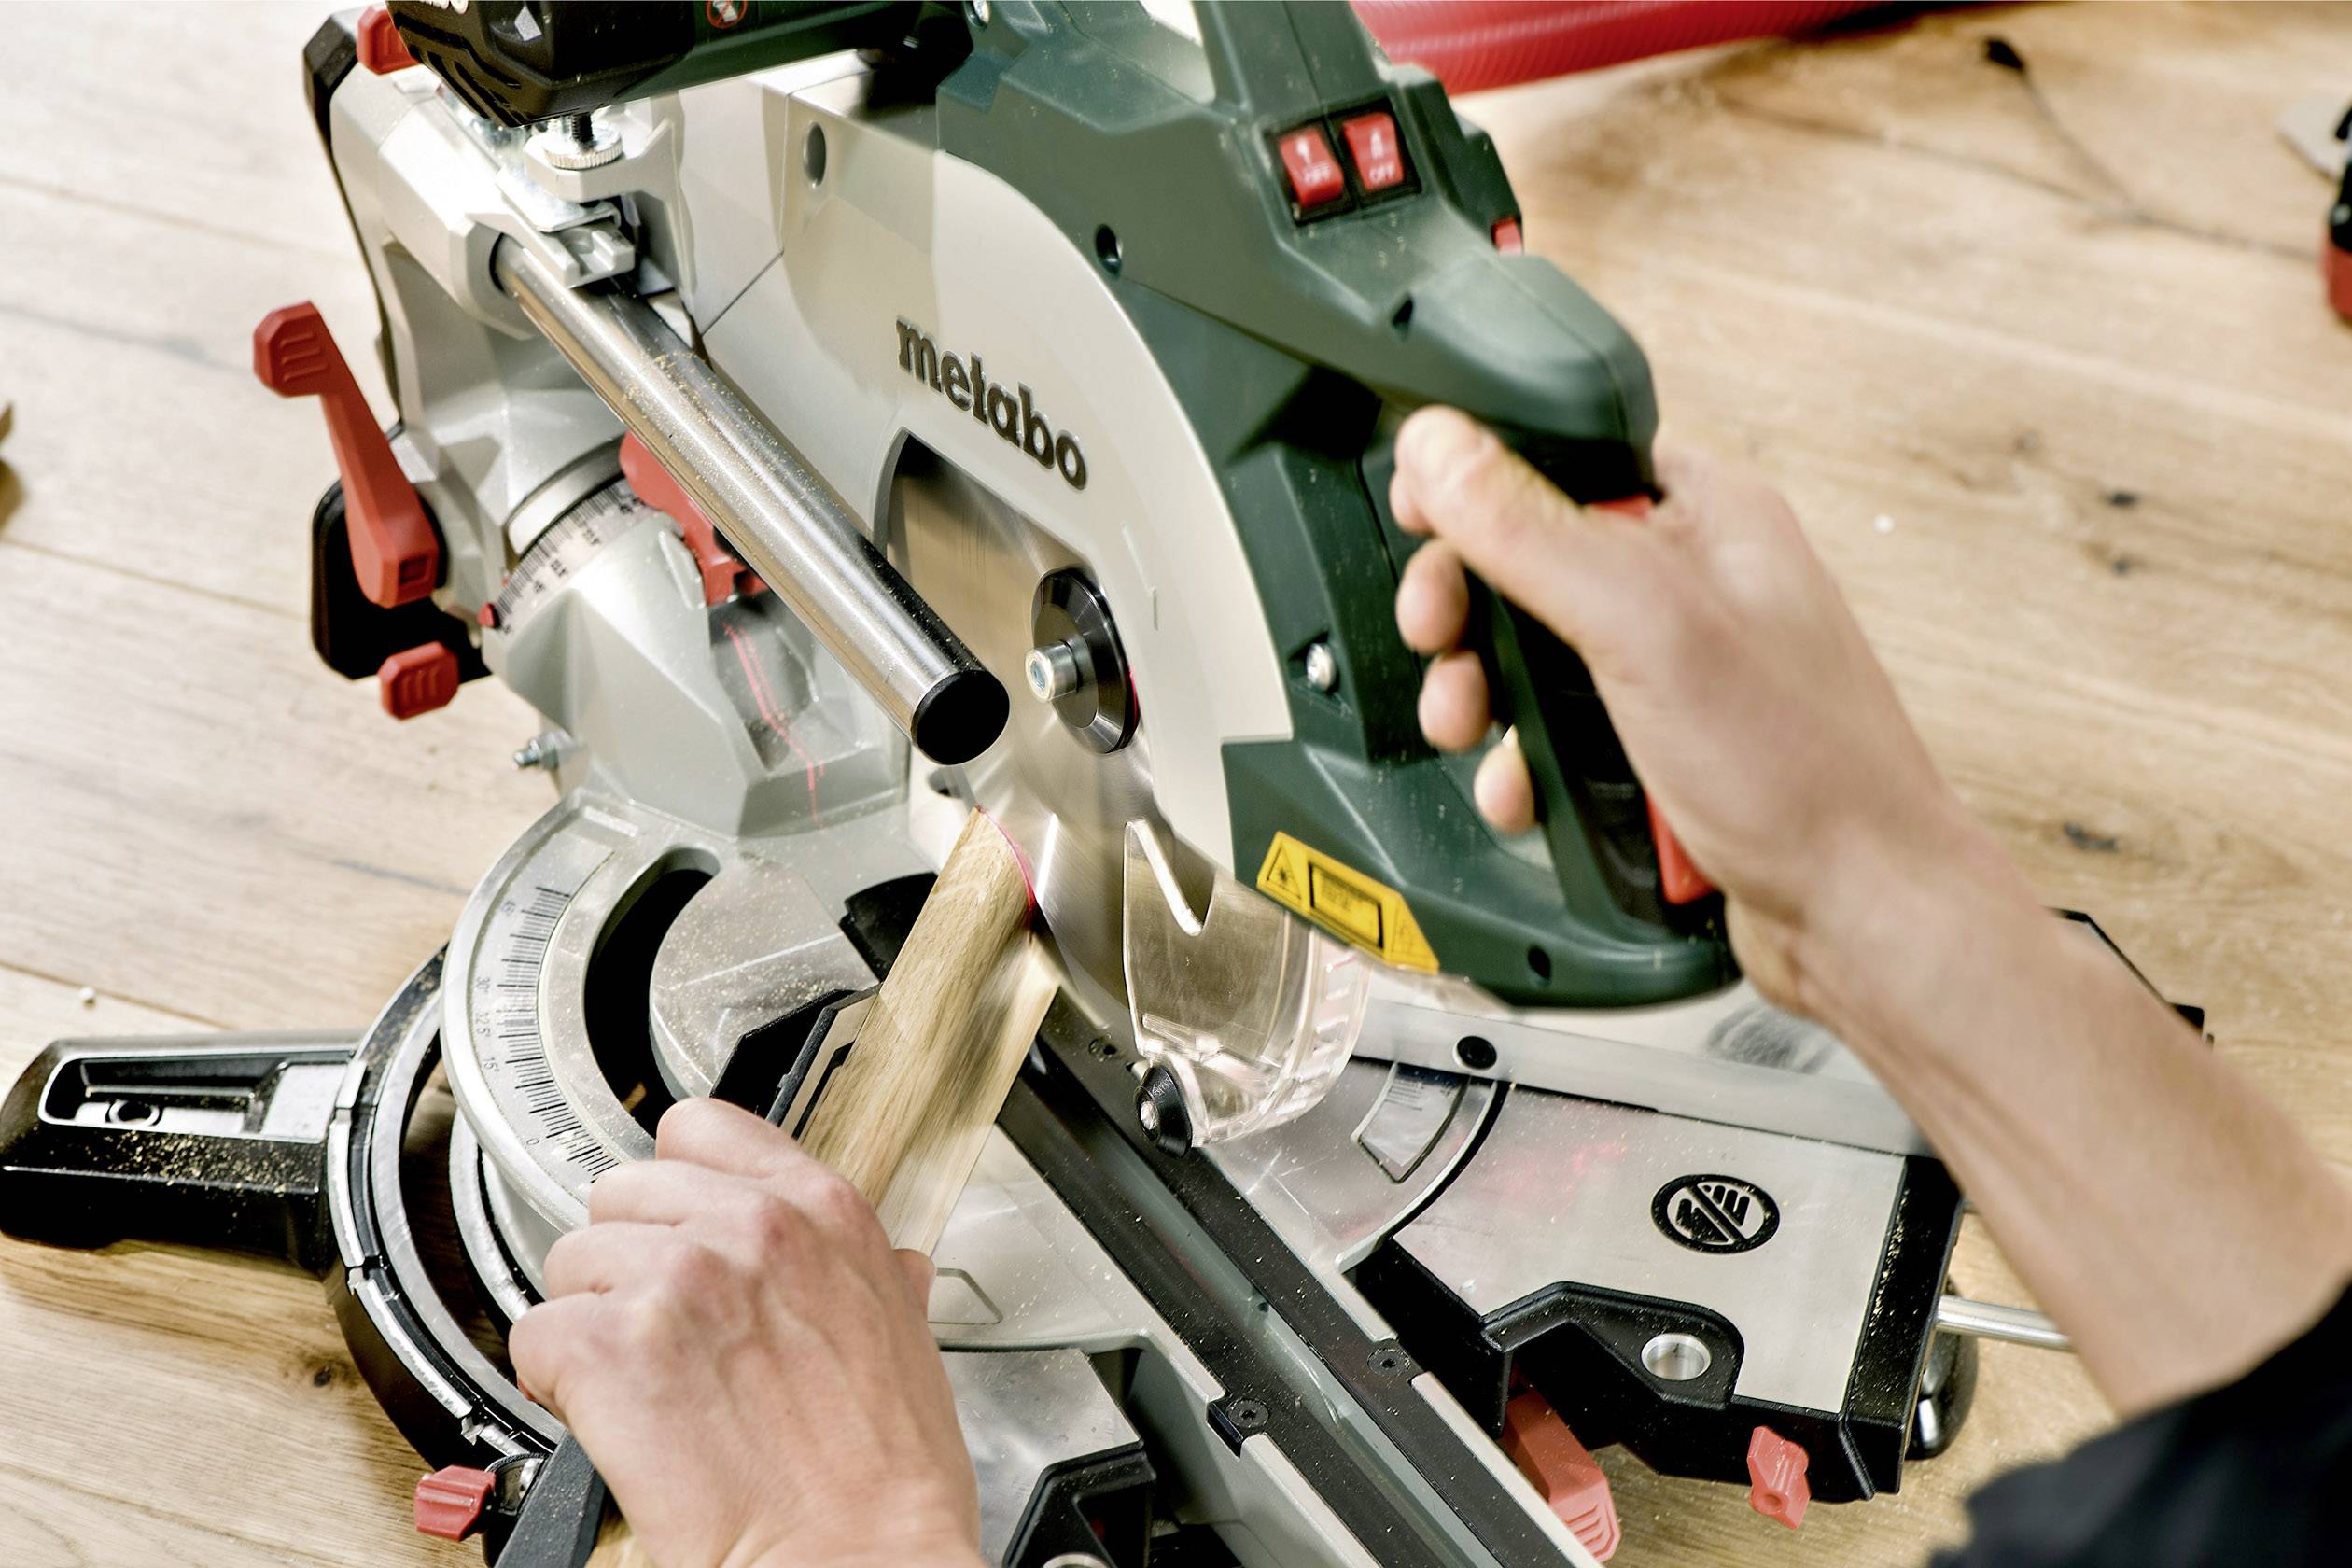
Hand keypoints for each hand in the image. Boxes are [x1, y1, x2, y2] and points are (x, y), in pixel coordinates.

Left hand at [508, 1099, 979, 1567]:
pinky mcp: (611, 1346)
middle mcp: (747, 1225)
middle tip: (656, 1328)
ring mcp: (676, 1278)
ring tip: (639, 1381)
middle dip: (625, 1260)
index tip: (669, 1225)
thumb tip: (888, 1266)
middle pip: (620, 1193)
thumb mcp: (909, 1336)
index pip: (699, 1127)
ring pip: (569, 1262)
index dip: (673, 1183)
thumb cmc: (885, 1473)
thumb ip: (873, 1275)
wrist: (853, 1557)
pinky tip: (605, 1413)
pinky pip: (534, 1334)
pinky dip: (553, 1379)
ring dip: (589, 1320)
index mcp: (821, 1209)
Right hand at [1388, 407, 2017, 1013]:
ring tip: (1473, 726)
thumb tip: (1441, 447)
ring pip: (1531, 657)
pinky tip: (1525, 790)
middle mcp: (1690, 584)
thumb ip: (1534, 531)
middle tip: (1439, 638)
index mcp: (1707, 515)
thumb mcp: (1646, 627)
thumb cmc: (1807, 772)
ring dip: (1484, 696)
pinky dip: (1523, 765)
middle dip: (1466, 609)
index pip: (1563, 455)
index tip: (1422, 519)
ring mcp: (1672, 670)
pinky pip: (1555, 736)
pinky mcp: (1653, 746)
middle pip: (1527, 562)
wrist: (1857, 915)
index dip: (1480, 482)